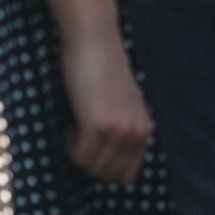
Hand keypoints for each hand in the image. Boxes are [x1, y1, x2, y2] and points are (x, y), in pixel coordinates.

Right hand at [59, 25, 153, 183]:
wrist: (94, 38)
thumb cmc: (103, 67)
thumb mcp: (125, 103)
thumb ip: (125, 128)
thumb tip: (112, 161)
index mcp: (144, 128)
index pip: (127, 175)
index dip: (105, 168)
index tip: (93, 150)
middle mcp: (135, 132)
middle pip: (109, 176)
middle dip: (91, 164)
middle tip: (80, 140)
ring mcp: (117, 129)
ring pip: (93, 168)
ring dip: (79, 155)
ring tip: (75, 130)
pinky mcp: (97, 124)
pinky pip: (79, 156)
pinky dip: (70, 147)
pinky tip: (70, 127)